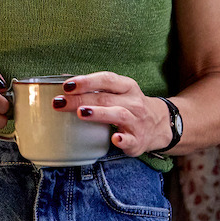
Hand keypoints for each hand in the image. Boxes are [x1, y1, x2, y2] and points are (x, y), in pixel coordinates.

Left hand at [53, 71, 171, 155]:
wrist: (159, 126)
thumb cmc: (128, 106)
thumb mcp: (118, 92)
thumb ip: (96, 88)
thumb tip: (64, 83)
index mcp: (127, 87)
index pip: (107, 79)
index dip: (87, 81)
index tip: (67, 85)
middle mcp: (133, 102)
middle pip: (106, 98)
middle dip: (81, 99)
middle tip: (61, 102)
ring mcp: (137, 122)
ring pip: (119, 115)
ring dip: (99, 113)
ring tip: (81, 113)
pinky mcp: (138, 141)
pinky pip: (131, 140)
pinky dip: (122, 140)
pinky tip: (114, 139)